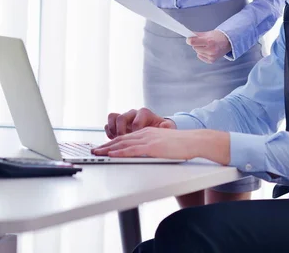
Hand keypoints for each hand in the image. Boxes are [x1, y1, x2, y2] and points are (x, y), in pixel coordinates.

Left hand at [92, 128, 230, 164]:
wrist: (194, 141)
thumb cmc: (182, 145)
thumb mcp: (164, 143)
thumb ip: (153, 147)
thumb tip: (145, 155)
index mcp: (148, 132)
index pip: (126, 137)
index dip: (113, 142)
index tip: (103, 147)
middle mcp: (145, 133)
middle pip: (121, 139)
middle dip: (106, 145)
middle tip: (94, 150)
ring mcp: (148, 139)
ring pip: (123, 143)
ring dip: (108, 149)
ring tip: (97, 153)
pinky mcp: (152, 147)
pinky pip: (132, 150)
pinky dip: (120, 152)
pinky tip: (111, 154)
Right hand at [104, 107, 175, 138]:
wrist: (157, 128)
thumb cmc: (161, 128)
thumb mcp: (167, 128)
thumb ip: (167, 127)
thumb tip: (166, 126)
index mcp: (145, 113)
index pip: (136, 121)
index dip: (135, 132)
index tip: (137, 140)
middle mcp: (133, 114)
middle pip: (121, 118)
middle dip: (120, 131)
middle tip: (122, 142)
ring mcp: (125, 118)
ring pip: (113, 117)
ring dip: (112, 130)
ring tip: (115, 140)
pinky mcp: (119, 124)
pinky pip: (108, 124)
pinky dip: (109, 132)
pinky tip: (113, 140)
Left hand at [187, 30, 231, 62]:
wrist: (228, 42)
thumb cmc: (217, 36)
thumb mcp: (207, 33)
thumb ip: (197, 35)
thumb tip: (188, 36)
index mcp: (209, 41)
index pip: (193, 42)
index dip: (189, 40)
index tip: (189, 39)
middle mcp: (211, 50)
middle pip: (194, 47)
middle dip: (196, 44)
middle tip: (202, 41)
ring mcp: (211, 56)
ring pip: (197, 52)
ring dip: (200, 49)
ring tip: (207, 46)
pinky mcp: (211, 60)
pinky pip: (200, 56)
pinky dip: (202, 53)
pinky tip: (208, 50)